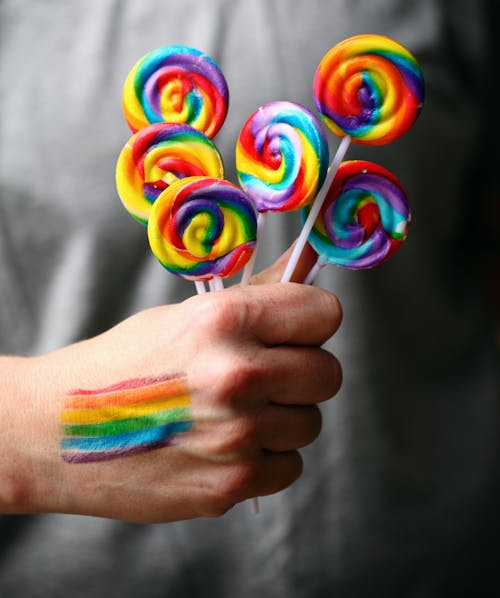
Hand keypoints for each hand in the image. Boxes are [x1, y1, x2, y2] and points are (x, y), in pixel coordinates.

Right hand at [1, 268, 340, 522]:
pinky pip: (289, 466)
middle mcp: (237, 375)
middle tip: (262, 375)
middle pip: (328, 372)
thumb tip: (305, 268)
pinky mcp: (231, 485)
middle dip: (302, 372)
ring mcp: (236, 435)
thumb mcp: (184, 316)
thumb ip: (254, 300)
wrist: (58, 431)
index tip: (294, 330)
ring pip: (310, 423)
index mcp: (224, 320)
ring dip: (282, 418)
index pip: (325, 313)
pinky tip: (222, 446)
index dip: (310, 321)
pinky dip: (264, 459)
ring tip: (231, 413)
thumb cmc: (120, 364)